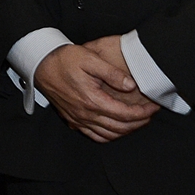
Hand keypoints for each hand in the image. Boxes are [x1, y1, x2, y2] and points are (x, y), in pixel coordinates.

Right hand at [33, 42, 158, 142]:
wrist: (40, 64)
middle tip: (150, 114)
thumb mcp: (89, 59)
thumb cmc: (64, 59)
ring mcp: (78, 119)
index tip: (153, 107)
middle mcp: (85, 114)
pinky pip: (94, 136)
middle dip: (139, 123)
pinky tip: (116, 128)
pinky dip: (109, 135)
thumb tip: (130, 85)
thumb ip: (111, 73)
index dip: (143, 113)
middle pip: (120, 127)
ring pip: (108, 135)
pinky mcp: (72, 120)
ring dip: (126, 131)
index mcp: (92, 100)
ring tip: (137, 121)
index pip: (125, 114)